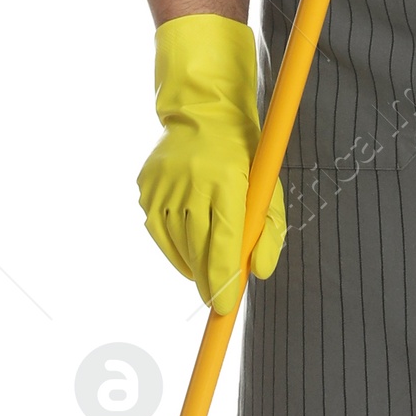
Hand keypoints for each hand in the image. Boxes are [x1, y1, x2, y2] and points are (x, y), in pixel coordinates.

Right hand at [137, 14, 285, 307]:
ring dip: (192, 263)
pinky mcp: (146, 187)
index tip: (228, 305)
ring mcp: (162, 185)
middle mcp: (190, 183)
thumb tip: (258, 273)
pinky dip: (173, 247)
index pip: (223, 243)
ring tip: (206, 269)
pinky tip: (188, 249)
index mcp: (225, 181)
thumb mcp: (268, 186)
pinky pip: (158, 231)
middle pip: (197, 249)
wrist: (202, 110)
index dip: (224, 279)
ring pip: (176, 244)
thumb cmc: (244, 152)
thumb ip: (269, 231)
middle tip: (218, 300)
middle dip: (208, 280)